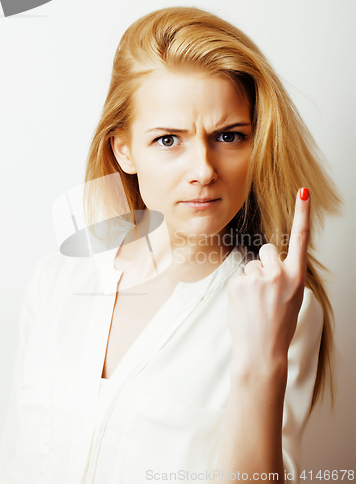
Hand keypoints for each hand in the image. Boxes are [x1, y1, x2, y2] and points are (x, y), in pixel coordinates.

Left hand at [227, 188, 309, 374]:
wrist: (262, 351)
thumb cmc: (279, 325)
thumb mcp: (293, 297)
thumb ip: (285, 275)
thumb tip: (269, 260)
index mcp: (297, 277)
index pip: (300, 238)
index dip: (303, 213)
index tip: (303, 191)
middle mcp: (278, 273)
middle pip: (266, 250)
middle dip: (264, 263)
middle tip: (265, 290)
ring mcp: (257, 278)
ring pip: (250, 265)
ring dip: (252, 279)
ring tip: (255, 303)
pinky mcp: (238, 283)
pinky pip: (239, 276)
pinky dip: (240, 289)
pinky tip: (245, 305)